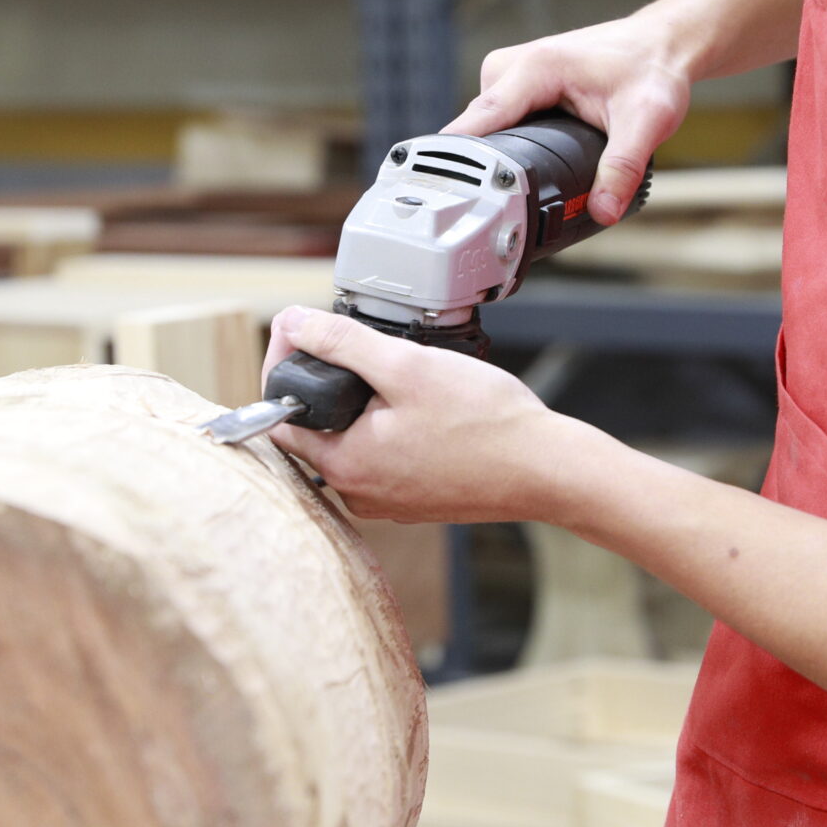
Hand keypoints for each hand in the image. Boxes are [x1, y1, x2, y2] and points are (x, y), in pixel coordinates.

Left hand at [260, 307, 579, 524]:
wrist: (546, 468)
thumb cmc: (485, 423)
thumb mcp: (406, 366)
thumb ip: (342, 343)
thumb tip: (292, 325)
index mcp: (344, 466)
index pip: (280, 417)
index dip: (285, 367)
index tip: (305, 333)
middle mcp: (358, 493)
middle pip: (315, 428)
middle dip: (330, 382)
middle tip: (362, 347)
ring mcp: (388, 501)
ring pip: (351, 441)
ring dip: (363, 404)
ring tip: (400, 375)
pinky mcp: (415, 499)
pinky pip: (383, 457)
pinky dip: (391, 428)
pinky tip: (425, 408)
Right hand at [444, 15, 691, 223]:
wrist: (660, 43)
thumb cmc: (651, 68)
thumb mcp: (646, 121)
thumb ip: (623, 168)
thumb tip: (603, 210)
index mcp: (535, 67)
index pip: (479, 120)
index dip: (461, 160)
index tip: (446, 191)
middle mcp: (513, 66)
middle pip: (476, 130)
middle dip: (484, 167)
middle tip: (500, 206)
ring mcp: (511, 75)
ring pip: (483, 128)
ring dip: (495, 156)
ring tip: (515, 186)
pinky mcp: (516, 85)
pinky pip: (495, 121)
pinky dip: (504, 144)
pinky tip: (519, 165)